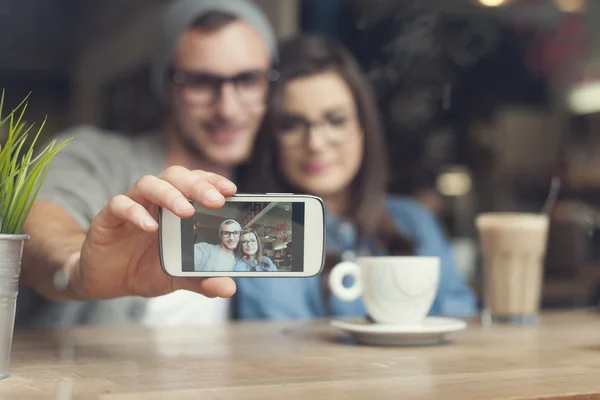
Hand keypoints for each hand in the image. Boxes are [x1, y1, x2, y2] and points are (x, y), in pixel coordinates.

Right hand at [67, 166, 236, 298]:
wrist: (108, 281)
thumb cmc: (147, 268)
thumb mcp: (178, 277)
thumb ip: (202, 279)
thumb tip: (229, 287)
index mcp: (176, 206)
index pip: (196, 181)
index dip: (212, 181)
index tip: (231, 189)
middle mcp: (156, 200)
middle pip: (175, 177)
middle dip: (197, 185)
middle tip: (215, 200)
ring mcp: (132, 205)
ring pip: (149, 183)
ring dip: (170, 194)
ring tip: (187, 211)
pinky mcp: (108, 217)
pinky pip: (119, 204)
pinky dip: (134, 212)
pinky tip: (150, 226)